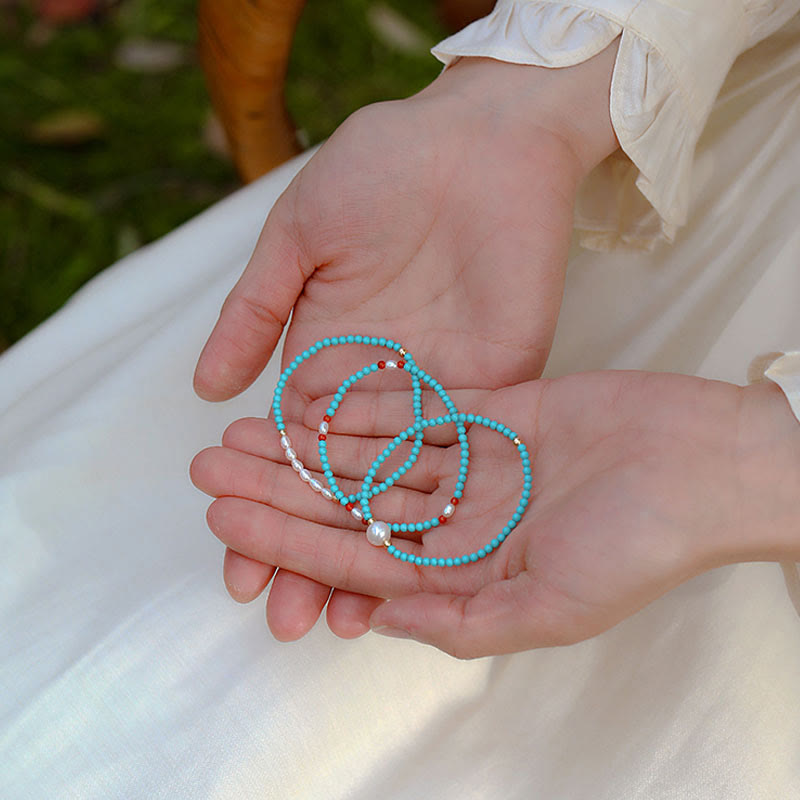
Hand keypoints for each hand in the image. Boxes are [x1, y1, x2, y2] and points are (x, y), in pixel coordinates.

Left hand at [192, 369, 799, 656]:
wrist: (702, 464)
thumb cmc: (639, 545)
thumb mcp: (550, 606)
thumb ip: (459, 621)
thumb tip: (375, 624)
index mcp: (466, 569)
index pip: (354, 557)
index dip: (286, 539)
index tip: (224, 523)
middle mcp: (461, 515)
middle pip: (350, 502)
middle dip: (278, 488)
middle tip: (207, 468)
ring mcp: (474, 460)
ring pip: (373, 451)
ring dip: (310, 442)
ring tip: (243, 428)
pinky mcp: (494, 409)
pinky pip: (418, 404)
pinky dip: (367, 400)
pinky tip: (313, 396)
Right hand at [193, 46, 619, 636]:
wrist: (481, 141)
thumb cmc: (381, 169)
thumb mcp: (298, 236)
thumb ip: (256, 311)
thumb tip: (204, 387)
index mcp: (327, 356)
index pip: (288, 451)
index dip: (263, 505)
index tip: (236, 558)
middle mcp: (379, 389)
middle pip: (339, 487)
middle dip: (308, 552)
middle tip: (280, 616)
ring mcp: (438, 396)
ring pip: (397, 492)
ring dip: (367, 557)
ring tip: (335, 623)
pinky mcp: (496, 392)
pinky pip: (459, 464)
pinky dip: (434, 517)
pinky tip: (412, 575)